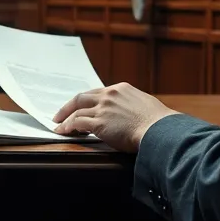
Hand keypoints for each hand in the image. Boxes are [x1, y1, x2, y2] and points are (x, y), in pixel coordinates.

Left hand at [51, 82, 178, 151]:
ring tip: (59, 125)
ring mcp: (103, 108)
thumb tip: (131, 112)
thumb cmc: (159, 122)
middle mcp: (109, 95)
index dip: (86, 100)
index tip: (80, 105)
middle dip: (69, 106)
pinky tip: (64, 131)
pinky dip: (68, 127)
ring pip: (77, 110)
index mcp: (121, 89)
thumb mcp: (145, 105)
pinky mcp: (99, 123)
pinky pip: (77, 123)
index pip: (97, 92)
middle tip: (60, 113)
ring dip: (65, 118)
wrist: (160, 130)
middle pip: (81, 97)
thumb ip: (132, 105)